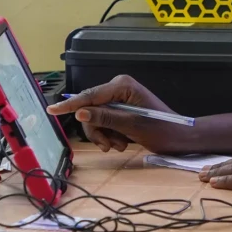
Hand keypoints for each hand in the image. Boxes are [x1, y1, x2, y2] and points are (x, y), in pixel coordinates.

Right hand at [46, 75, 185, 153]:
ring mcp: (119, 100)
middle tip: (108, 146)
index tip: (52, 110)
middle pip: (90, 109)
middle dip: (97, 130)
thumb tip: (80, 112)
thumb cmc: (161, 129)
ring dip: (105, 135)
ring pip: (96, 119)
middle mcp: (118, 89)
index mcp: (121, 85)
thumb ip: (105, 117)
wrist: (180, 138)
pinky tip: (123, 142)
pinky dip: (110, 135)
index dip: (70, 104)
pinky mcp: (121, 110)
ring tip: (120, 145)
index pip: (89, 95)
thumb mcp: (131, 125)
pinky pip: (105, 123)